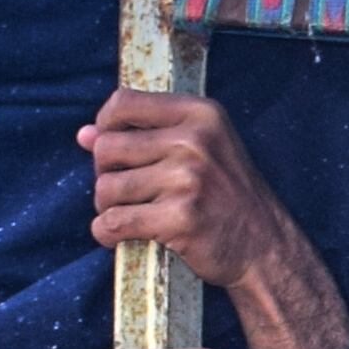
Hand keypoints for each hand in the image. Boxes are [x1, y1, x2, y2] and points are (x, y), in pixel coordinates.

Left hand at [84, 90, 310, 293]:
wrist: (264, 245)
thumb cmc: (227, 195)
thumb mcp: (200, 149)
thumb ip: (143, 136)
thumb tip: (84, 135)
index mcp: (201, 114)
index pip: (123, 103)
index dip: (106, 127)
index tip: (116, 150)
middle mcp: (195, 141)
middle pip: (107, 148)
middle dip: (106, 173)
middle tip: (129, 190)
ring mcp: (188, 179)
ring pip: (106, 188)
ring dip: (108, 207)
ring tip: (133, 213)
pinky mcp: (179, 217)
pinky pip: (113, 223)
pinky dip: (107, 233)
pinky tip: (121, 236)